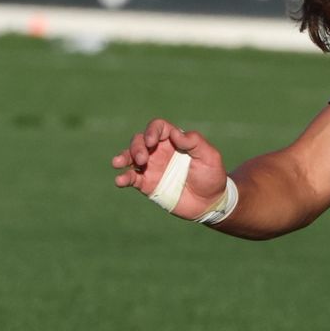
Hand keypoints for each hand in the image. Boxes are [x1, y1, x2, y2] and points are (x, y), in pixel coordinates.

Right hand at [111, 118, 227, 219]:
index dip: (152, 131)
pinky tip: (120, 180)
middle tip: (142, 159)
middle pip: (140, 140)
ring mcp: (152, 168)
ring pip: (131, 156)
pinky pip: (132, 178)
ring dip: (124, 157)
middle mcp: (159, 152)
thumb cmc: (212, 175)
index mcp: (174, 141)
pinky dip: (123, 178)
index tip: (152, 142)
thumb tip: (175, 133)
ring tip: (118, 163)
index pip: (158, 128)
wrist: (210, 202)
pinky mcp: (148, 184)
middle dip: (137, 147)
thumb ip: (194, 142)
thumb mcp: (209, 156)